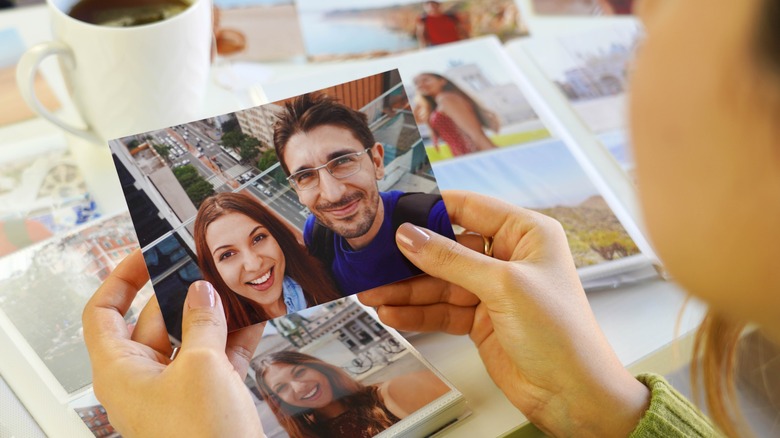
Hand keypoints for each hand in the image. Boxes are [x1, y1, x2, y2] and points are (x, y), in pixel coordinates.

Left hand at [82, 249, 263, 436]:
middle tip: (207, 269)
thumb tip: (201, 293)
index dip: (122, 278)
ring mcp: (176, 388)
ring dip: (214, 314)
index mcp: (120, 371)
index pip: (104, 312)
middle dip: (184, 293)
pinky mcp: (206, 396)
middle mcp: (143, 378)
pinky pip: (216, 356)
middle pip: (155, 319)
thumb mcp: (202, 367)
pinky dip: (234, 337)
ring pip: (191, 337)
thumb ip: (202, 322)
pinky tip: (254, 318)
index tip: (146, 255)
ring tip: (235, 290)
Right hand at [359, 191, 648, 436]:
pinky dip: (417, 312)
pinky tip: (393, 313)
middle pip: (447, 248)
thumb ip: (452, 260)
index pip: (469, 208)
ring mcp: (493, 290)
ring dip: (406, 290)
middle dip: (410, 258)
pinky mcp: (480, 319)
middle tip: (374, 261)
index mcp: (527, 233)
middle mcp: (509, 257)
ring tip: (373, 293)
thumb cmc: (562, 334)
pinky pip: (441, 309)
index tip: (394, 214)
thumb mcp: (504, 286)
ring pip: (439, 282)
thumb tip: (410, 236)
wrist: (573, 395)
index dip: (430, 209)